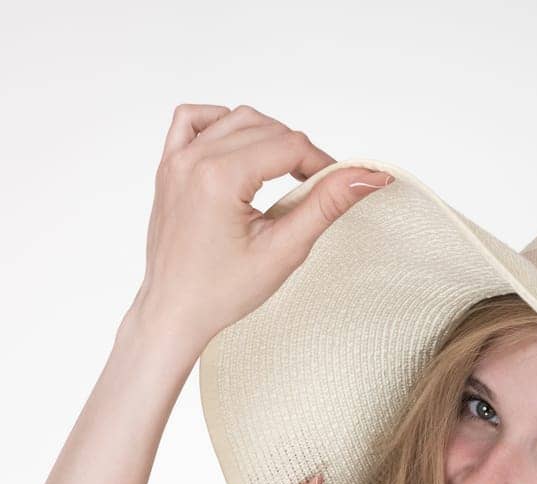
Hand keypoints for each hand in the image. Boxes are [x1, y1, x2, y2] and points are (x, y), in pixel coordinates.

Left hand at [129, 102, 393, 354]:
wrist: (174, 312)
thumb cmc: (222, 293)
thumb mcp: (283, 251)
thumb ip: (325, 206)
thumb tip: (368, 176)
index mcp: (219, 178)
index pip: (288, 145)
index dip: (321, 162)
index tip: (336, 186)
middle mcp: (194, 160)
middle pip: (265, 127)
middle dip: (297, 152)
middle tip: (313, 188)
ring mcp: (176, 160)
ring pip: (235, 119)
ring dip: (266, 138)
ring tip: (282, 175)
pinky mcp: (168, 166)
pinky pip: (193, 121)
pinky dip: (220, 124)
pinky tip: (239, 150)